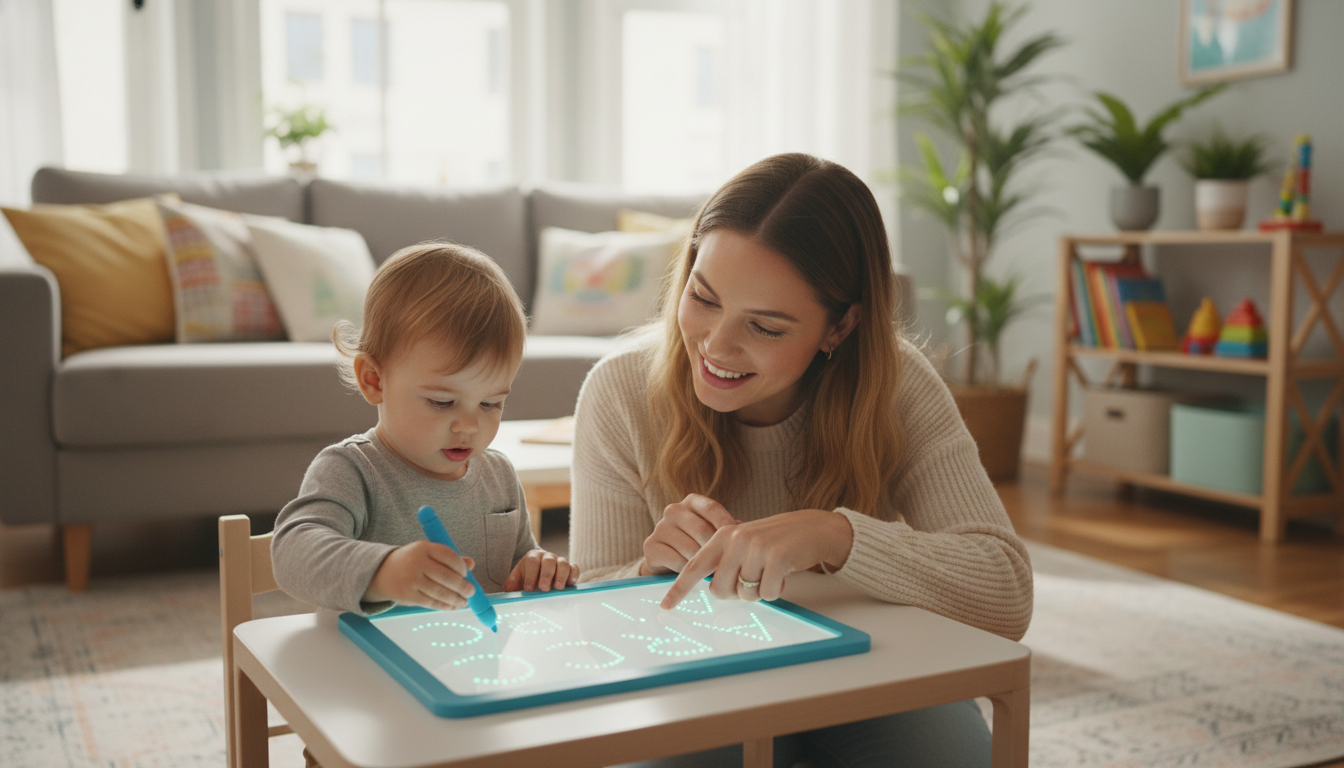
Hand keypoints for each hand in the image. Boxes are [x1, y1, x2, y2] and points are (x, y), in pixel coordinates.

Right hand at [366, 540, 475, 610]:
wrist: (381, 572)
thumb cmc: (410, 562)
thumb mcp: (427, 554)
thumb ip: (449, 558)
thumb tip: (471, 563)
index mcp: (423, 548)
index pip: (448, 556)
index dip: (461, 567)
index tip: (466, 574)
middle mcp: (416, 562)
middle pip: (445, 576)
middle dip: (461, 586)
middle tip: (470, 592)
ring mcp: (411, 579)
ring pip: (439, 591)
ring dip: (455, 599)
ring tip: (464, 602)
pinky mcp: (407, 595)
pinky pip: (430, 602)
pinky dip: (444, 606)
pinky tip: (452, 606)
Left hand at [502, 549, 579, 591]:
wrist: (538, 581)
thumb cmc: (526, 582)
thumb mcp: (515, 583)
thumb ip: (510, 586)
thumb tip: (507, 590)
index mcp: (532, 557)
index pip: (532, 562)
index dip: (531, 574)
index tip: (529, 588)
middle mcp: (546, 557)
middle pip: (548, 561)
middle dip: (546, 575)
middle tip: (544, 588)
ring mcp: (559, 562)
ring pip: (563, 563)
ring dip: (561, 575)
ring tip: (558, 588)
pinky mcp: (570, 569)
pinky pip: (574, 568)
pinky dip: (573, 575)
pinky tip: (570, 584)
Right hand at [642, 494, 737, 574]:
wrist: (666, 561)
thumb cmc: (697, 544)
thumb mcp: (713, 533)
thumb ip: (725, 529)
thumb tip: (741, 528)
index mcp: (692, 501)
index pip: (712, 508)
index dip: (727, 526)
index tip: (737, 543)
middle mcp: (674, 510)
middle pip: (702, 531)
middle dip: (715, 550)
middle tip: (725, 565)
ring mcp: (661, 527)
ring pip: (690, 549)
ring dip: (702, 564)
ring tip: (710, 572)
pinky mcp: (651, 545)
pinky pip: (677, 561)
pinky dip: (688, 572)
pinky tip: (692, 574)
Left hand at [660, 509, 852, 608]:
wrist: (811, 528)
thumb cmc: (775, 541)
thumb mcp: (744, 543)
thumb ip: (725, 560)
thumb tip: (712, 589)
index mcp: (723, 536)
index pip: (694, 566)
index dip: (679, 589)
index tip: (665, 606)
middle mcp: (736, 540)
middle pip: (720, 590)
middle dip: (735, 594)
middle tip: (751, 582)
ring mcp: (756, 548)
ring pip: (744, 594)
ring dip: (758, 592)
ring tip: (770, 573)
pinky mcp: (777, 559)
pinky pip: (766, 594)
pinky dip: (775, 591)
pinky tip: (782, 574)